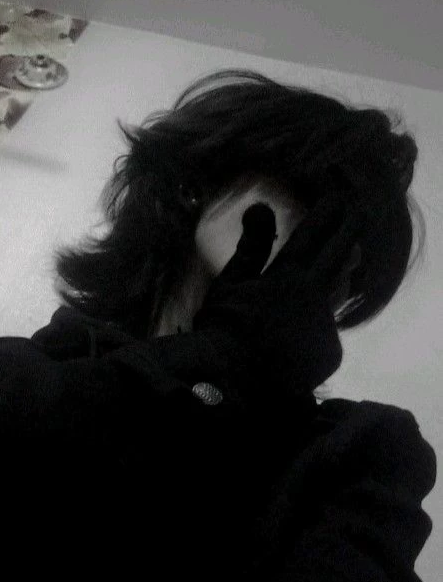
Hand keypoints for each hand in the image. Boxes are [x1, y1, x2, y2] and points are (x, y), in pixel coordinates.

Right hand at [192, 192, 365, 395]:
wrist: (233, 384)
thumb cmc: (222, 330)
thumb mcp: (231, 283)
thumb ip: (252, 246)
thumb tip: (261, 206)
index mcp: (288, 275)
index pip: (313, 234)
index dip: (327, 213)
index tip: (338, 197)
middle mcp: (315, 295)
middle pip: (339, 255)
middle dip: (349, 231)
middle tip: (359, 213)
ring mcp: (326, 324)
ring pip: (340, 290)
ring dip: (343, 272)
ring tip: (349, 258)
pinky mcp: (330, 352)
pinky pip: (327, 330)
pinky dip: (317, 323)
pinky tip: (306, 325)